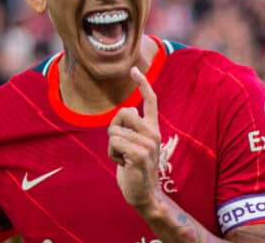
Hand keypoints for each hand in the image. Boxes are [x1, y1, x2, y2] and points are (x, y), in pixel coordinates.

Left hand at [108, 66, 161, 210]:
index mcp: (152, 128)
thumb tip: (129, 110)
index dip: (142, 83)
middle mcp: (153, 133)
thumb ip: (131, 128)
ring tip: (124, 159)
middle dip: (113, 128)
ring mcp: (148, 144)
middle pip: (123, 112)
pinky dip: (112, 154)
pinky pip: (114, 143)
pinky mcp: (140, 155)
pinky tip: (123, 165)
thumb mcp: (134, 144)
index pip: (150, 100)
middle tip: (120, 147)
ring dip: (112, 146)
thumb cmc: (134, 169)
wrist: (144, 195)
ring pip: (114, 130)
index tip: (134, 69)